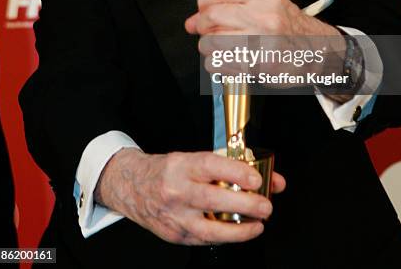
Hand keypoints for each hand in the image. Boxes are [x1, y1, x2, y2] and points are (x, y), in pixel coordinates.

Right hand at [95, 148, 285, 244]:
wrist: (133, 187)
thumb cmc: (168, 171)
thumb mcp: (193, 160)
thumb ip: (229, 167)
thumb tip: (268, 178)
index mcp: (181, 166)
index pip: (211, 166)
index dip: (236, 172)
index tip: (256, 179)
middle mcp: (176, 191)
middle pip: (213, 199)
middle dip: (244, 204)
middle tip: (266, 206)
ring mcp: (174, 216)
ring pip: (210, 229)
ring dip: (240, 230)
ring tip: (258, 225)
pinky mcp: (175, 235)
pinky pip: (205, 239)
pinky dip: (226, 237)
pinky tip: (240, 231)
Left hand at [185, 0, 345, 84]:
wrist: (321, 54)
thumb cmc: (293, 31)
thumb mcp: (271, 5)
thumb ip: (236, 6)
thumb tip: (196, 18)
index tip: (202, 7)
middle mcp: (264, 16)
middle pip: (213, 16)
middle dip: (202, 25)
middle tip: (205, 30)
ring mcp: (261, 42)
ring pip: (211, 42)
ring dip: (207, 46)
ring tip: (218, 47)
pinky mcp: (258, 65)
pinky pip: (218, 63)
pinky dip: (215, 64)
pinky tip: (226, 60)